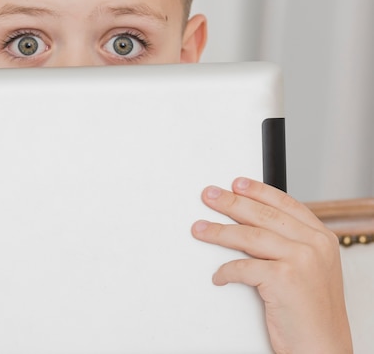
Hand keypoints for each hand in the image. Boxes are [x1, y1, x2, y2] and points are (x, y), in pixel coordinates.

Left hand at [191, 178, 351, 353]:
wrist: (322, 348)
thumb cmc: (311, 311)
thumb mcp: (311, 268)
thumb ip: (290, 242)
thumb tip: (251, 221)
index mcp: (321, 237)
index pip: (285, 203)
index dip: (257, 191)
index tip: (236, 184)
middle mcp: (314, 244)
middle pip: (263, 215)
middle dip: (230, 203)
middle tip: (208, 196)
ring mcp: (301, 260)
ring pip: (248, 236)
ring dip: (218, 232)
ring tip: (199, 229)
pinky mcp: (285, 278)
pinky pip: (243, 268)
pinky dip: (226, 272)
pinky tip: (218, 276)